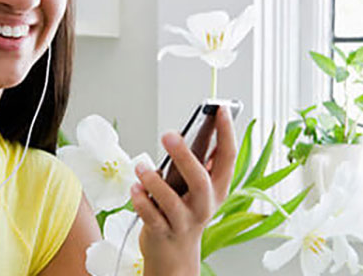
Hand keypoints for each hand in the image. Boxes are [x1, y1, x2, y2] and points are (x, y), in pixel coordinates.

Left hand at [130, 107, 236, 275]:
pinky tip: (133, 189)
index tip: (221, 108)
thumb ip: (199, 162)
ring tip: (141, 167)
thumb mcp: (198, 188)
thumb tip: (197, 127)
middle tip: (168, 135)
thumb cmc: (185, 211)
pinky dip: (141, 202)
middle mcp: (204, 205)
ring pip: (172, 202)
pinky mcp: (162, 232)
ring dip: (154, 182)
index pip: (228, 157)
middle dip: (185, 156)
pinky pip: (151, 217)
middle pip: (200, 180)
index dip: (226, 132)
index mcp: (218, 188)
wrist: (175, 254)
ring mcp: (184, 221)